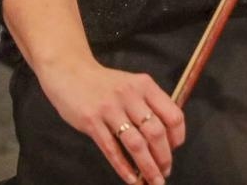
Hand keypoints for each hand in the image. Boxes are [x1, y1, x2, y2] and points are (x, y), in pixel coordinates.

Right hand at [38, 59, 184, 184]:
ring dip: (147, 167)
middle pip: (156, 132)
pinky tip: (131, 179)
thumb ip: (148, 105)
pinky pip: (111, 149)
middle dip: (164, 157)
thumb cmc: (104, 84)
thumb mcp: (131, 85)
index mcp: (145, 85)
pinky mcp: (91, 120)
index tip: (174, 149)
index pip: (172, 115)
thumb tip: (165, 138)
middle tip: (165, 172)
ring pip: (136, 144)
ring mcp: (110, 108)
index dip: (177, 137)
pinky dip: (123, 167)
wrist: (69, 72)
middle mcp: (130, 95)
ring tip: (153, 181)